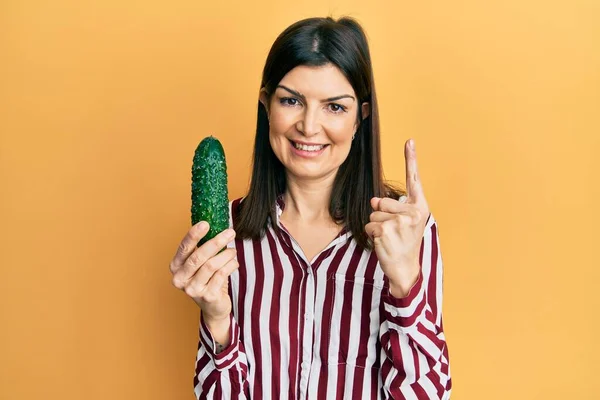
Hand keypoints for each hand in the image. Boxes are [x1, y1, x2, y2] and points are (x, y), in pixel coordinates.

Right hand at [169, 222, 237, 322]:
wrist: (213, 306)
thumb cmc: (207, 279)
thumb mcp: (200, 264)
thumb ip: (203, 248)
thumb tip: (216, 226)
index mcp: (176, 267)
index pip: (184, 248)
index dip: (193, 235)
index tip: (205, 224)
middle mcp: (180, 279)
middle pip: (199, 256)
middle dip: (216, 242)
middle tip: (230, 232)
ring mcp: (193, 289)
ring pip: (212, 265)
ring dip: (226, 254)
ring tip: (233, 251)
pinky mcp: (207, 296)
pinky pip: (221, 275)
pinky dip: (231, 265)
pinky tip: (234, 263)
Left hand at [365, 139, 429, 296]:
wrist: (406, 269)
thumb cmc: (403, 243)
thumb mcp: (402, 223)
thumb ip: (391, 207)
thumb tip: (374, 200)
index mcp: (419, 207)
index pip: (414, 180)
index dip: (411, 159)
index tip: (409, 140)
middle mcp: (413, 212)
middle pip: (381, 202)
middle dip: (381, 216)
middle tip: (393, 232)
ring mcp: (400, 221)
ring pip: (373, 214)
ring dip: (376, 226)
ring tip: (389, 238)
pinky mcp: (387, 229)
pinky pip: (369, 225)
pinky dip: (371, 235)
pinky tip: (383, 243)